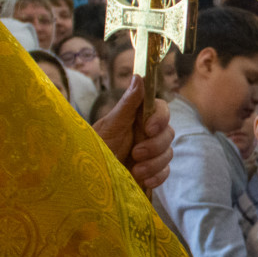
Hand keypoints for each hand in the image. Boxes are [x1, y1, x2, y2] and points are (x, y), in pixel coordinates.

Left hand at [92, 75, 174, 189]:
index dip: (160, 118)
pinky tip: (143, 180)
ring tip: (135, 171)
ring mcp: (151, 153)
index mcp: (138, 117)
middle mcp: (147, 133)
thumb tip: (138, 76)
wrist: (89, 178)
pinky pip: (165, 172)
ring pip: (168, 153)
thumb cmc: (96, 147)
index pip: (161, 109)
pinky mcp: (152, 171)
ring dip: (154, 163)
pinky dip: (156, 176)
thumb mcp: (110, 125)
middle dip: (155, 145)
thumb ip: (127, 103)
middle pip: (168, 133)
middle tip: (135, 153)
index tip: (149, 128)